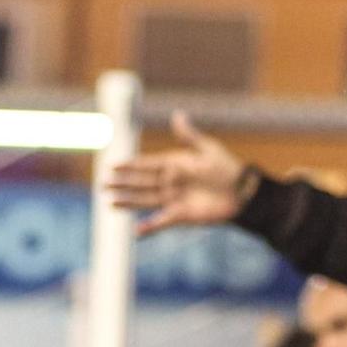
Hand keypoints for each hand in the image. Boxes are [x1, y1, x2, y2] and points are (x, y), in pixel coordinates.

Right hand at [105, 112, 249, 235]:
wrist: (243, 192)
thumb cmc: (227, 168)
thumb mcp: (207, 149)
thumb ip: (188, 136)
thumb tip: (176, 115)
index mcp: (174, 165)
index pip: (147, 164)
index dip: (130, 165)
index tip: (113, 164)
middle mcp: (170, 182)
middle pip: (141, 183)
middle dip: (123, 183)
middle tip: (103, 183)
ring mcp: (174, 199)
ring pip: (145, 200)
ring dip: (128, 202)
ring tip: (110, 202)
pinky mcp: (181, 215)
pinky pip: (162, 221)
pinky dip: (150, 227)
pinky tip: (136, 231)